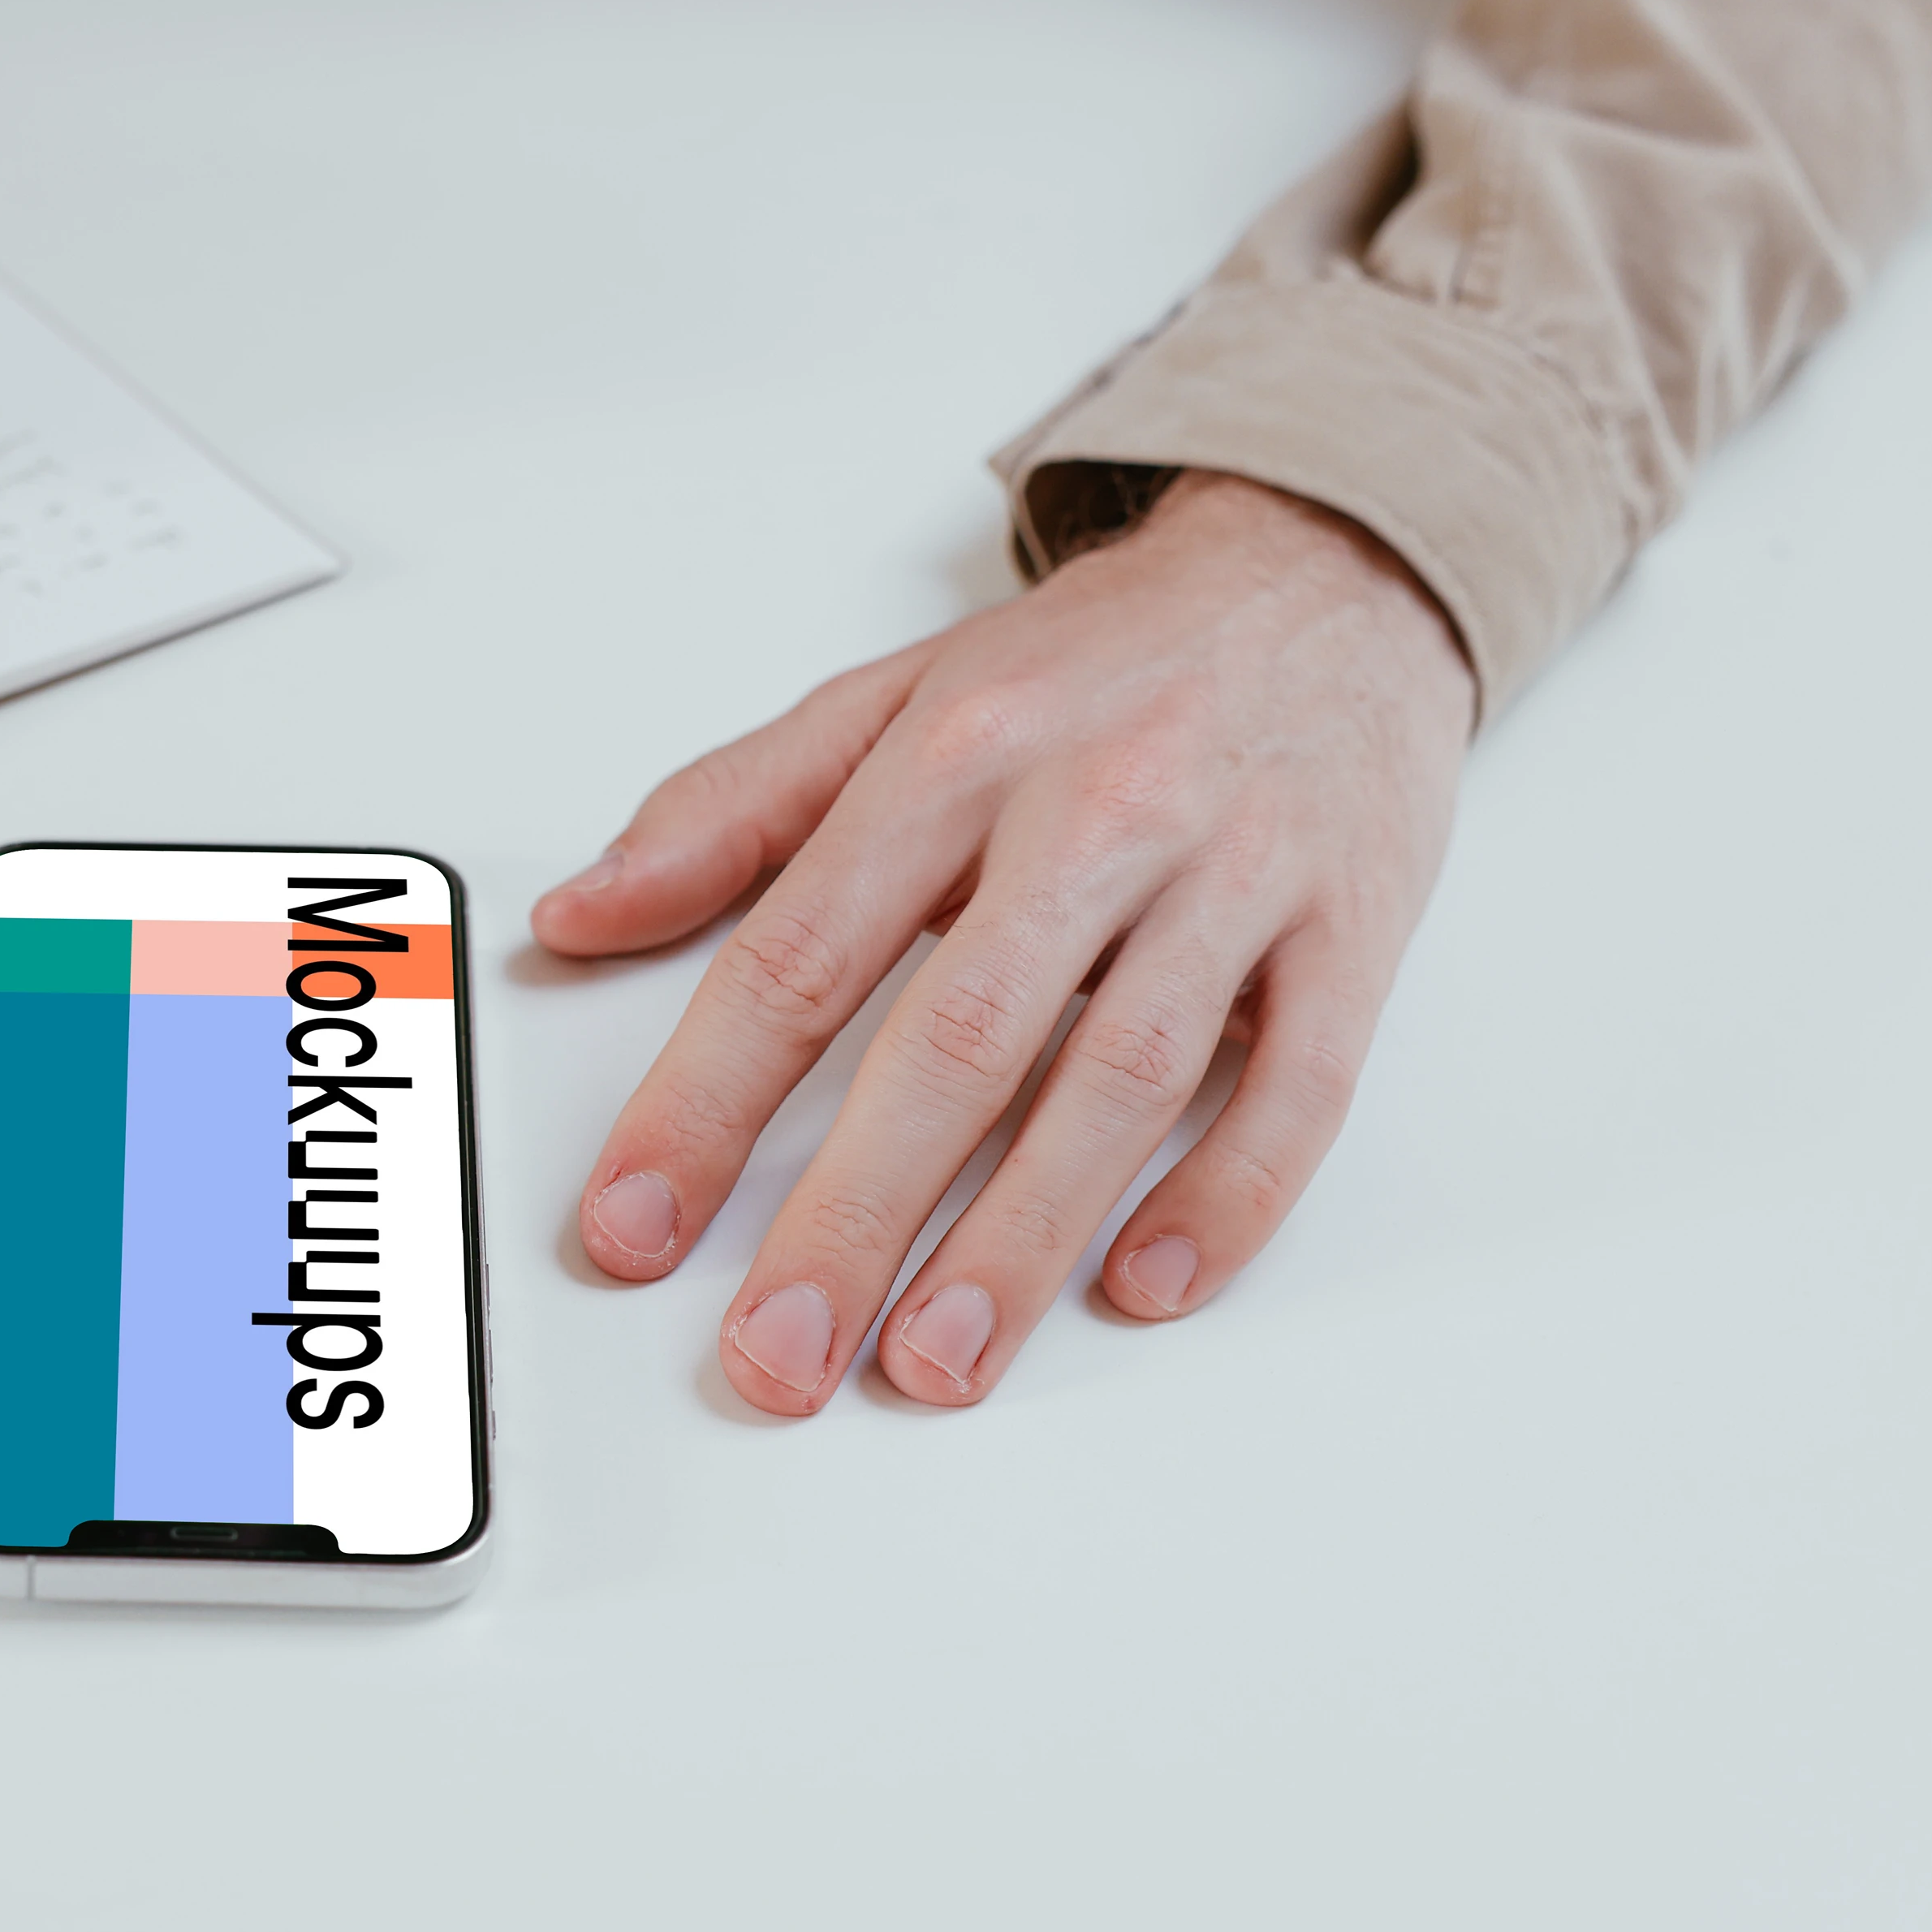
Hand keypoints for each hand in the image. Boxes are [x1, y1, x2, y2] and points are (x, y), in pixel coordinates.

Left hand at [534, 471, 1475, 1412]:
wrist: (1327, 569)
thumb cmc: (1098, 664)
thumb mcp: (890, 699)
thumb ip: (727, 813)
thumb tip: (578, 912)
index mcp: (955, 755)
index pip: (799, 954)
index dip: (703, 1102)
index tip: (634, 1225)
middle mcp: (1094, 811)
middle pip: (954, 1041)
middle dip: (853, 1215)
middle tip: (781, 1352)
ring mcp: (1234, 872)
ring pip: (1117, 1078)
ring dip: (1022, 1241)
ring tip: (936, 1362)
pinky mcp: (1353, 928)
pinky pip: (1297, 1088)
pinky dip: (1222, 1198)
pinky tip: (1141, 1285)